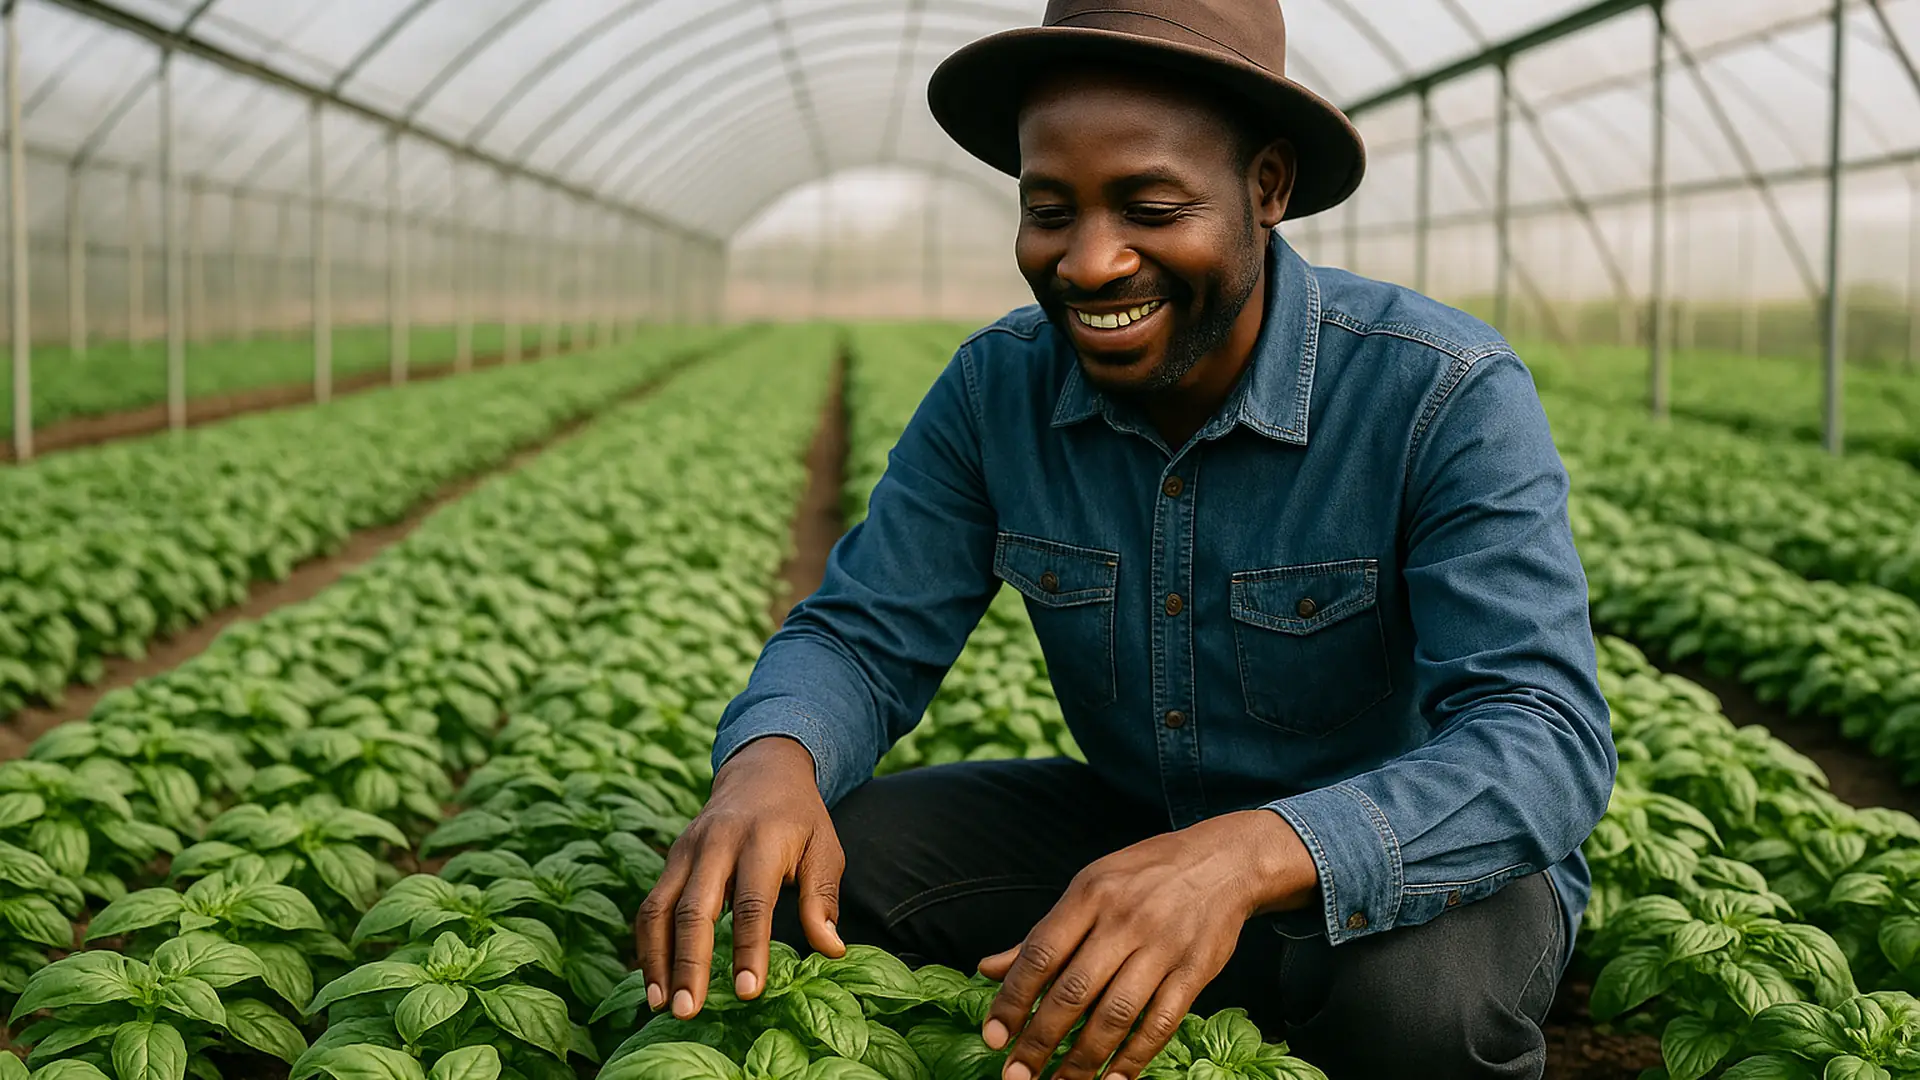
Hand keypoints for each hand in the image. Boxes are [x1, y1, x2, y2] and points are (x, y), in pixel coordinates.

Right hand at [636, 736, 846, 1019]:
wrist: (761, 771)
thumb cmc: (799, 819)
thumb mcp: (824, 848)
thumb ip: (822, 899)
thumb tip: (831, 949)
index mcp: (761, 841)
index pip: (752, 902)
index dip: (749, 949)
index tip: (749, 991)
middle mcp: (717, 844)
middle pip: (695, 909)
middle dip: (689, 963)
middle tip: (689, 1010)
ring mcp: (686, 850)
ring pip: (660, 908)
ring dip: (657, 959)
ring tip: (661, 1005)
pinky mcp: (670, 859)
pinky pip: (651, 904)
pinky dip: (647, 944)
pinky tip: (653, 980)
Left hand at [977, 810, 1316, 1079]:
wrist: (1223, 861)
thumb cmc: (1145, 876)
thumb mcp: (1090, 887)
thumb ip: (1043, 934)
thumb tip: (988, 969)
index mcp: (1090, 895)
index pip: (1041, 954)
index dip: (1013, 999)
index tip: (994, 1037)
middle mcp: (1124, 921)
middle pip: (1074, 991)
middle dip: (1040, 1041)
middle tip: (1017, 1075)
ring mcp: (1162, 948)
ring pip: (1115, 1015)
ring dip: (1083, 1059)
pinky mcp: (1194, 971)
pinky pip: (1160, 1023)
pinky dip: (1134, 1058)